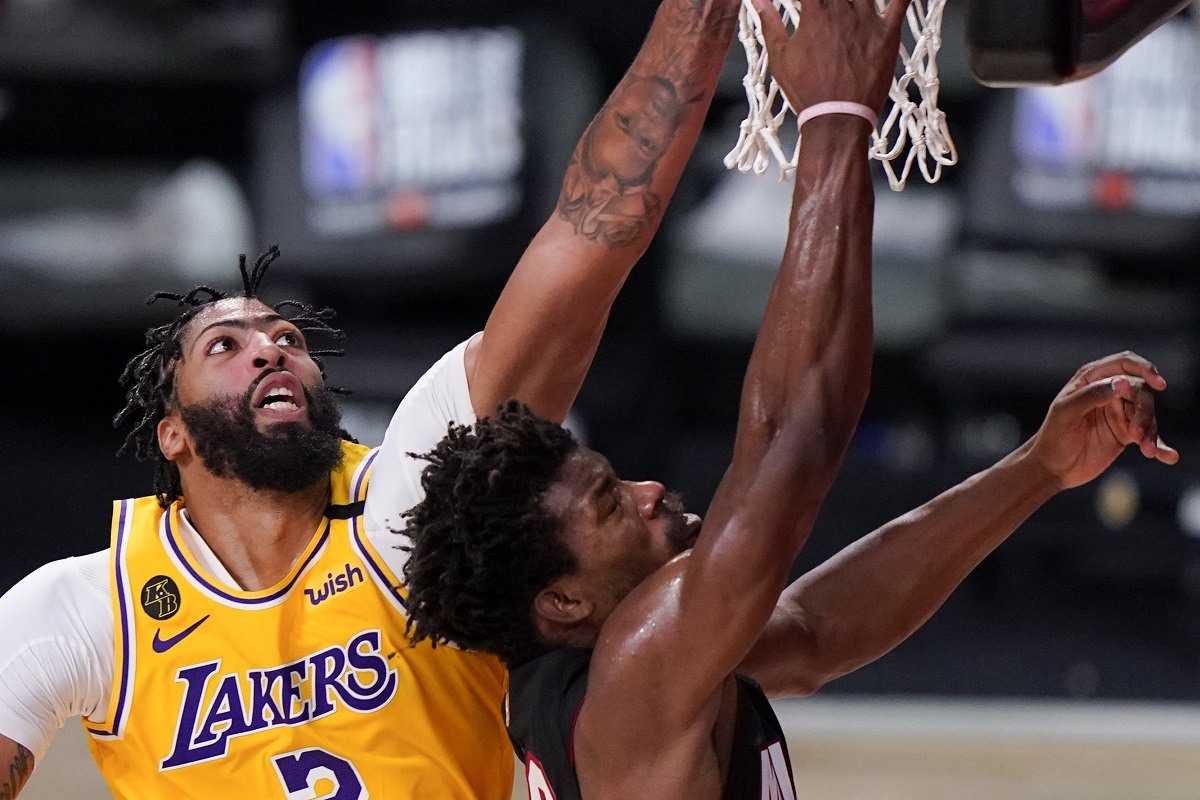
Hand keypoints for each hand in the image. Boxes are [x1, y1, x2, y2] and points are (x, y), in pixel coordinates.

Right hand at [750, 0, 911, 112]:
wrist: (837, 118)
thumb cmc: (807, 91)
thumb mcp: (780, 58)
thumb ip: (769, 23)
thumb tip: (757, 0)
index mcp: (815, 14)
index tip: (805, 3)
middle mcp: (842, 10)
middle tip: (827, 10)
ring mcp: (868, 21)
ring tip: (849, 5)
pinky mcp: (887, 35)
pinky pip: (900, 3)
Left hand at [1030, 352, 1178, 489]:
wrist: (1052, 467)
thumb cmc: (1053, 435)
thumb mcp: (1066, 413)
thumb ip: (1092, 395)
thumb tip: (1123, 382)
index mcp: (1092, 379)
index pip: (1124, 364)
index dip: (1144, 369)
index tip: (1159, 383)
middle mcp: (1109, 392)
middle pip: (1141, 391)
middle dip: (1144, 411)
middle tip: (1137, 434)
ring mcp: (1119, 412)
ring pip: (1147, 413)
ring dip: (1151, 430)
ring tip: (1147, 449)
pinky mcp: (1126, 433)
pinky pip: (1149, 435)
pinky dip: (1160, 445)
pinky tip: (1169, 456)